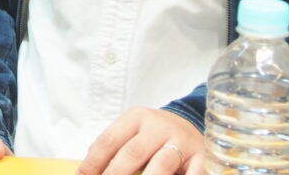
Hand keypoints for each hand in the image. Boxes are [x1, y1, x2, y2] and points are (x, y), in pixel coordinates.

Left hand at [78, 107, 204, 174]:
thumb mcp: (132, 131)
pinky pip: (193, 174)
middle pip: (132, 153)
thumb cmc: (153, 135)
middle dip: (115, 174)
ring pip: (161, 164)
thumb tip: (86, 169)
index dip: (94, 162)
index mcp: (136, 118)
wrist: (190, 125)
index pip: (109, 140)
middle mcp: (158, 127)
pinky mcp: (201, 157)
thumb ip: (113, 145)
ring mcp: (181, 142)